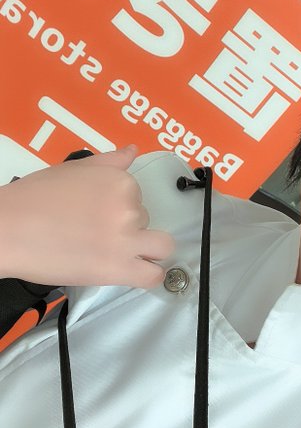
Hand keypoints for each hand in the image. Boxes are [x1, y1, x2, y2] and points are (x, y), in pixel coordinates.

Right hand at [0, 145, 173, 287]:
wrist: (8, 230)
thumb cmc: (32, 198)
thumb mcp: (73, 169)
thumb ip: (109, 161)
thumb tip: (133, 151)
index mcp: (120, 180)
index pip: (137, 196)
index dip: (118, 208)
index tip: (98, 215)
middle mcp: (129, 207)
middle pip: (146, 220)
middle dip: (128, 227)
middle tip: (97, 234)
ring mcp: (127, 239)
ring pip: (159, 246)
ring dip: (144, 250)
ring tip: (119, 253)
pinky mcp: (118, 268)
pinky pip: (153, 275)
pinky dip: (150, 275)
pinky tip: (136, 272)